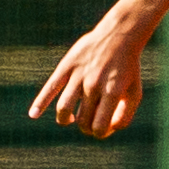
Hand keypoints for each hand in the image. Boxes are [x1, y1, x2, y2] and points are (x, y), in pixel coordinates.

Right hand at [30, 21, 149, 138]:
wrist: (119, 36)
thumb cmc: (128, 68)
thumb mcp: (134, 92)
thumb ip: (125, 115)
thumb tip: (107, 131)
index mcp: (113, 92)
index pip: (99, 126)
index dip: (99, 133)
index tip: (101, 128)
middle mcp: (94, 85)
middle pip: (82, 119)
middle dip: (84, 126)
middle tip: (87, 122)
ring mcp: (79, 75)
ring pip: (64, 108)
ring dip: (65, 119)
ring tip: (70, 119)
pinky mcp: (67, 67)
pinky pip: (50, 87)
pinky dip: (40, 102)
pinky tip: (33, 114)